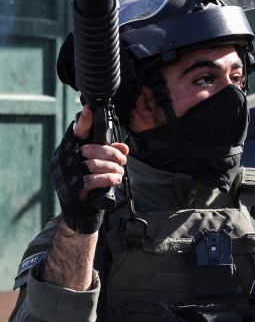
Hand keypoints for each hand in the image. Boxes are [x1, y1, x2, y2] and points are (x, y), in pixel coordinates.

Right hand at [49, 107, 127, 232]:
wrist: (80, 213)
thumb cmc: (90, 185)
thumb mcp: (101, 168)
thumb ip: (110, 155)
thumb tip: (123, 146)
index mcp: (68, 152)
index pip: (75, 134)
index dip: (84, 122)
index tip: (90, 108)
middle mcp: (63, 161)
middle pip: (91, 148)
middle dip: (112, 153)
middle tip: (123, 159)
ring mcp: (64, 176)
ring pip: (93, 164)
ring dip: (113, 168)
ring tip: (120, 173)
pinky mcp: (71, 190)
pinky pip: (92, 180)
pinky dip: (108, 179)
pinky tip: (115, 180)